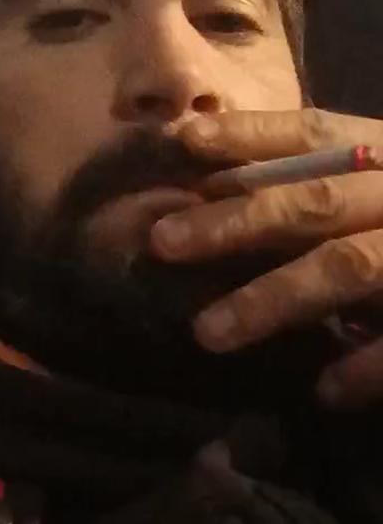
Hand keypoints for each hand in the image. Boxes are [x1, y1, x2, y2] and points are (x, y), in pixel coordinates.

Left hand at [149, 108, 382, 409]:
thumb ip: (328, 177)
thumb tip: (222, 185)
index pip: (314, 132)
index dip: (248, 134)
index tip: (180, 142)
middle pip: (317, 202)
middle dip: (236, 222)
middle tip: (161, 243)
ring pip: (348, 268)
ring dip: (275, 299)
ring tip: (208, 333)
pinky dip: (368, 365)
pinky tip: (323, 391)